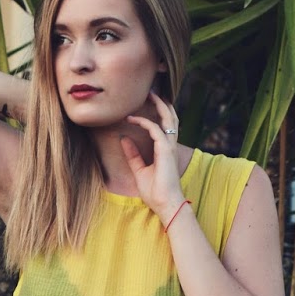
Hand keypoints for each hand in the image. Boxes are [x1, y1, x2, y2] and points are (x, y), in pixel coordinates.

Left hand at [122, 90, 183, 222]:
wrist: (165, 204)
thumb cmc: (156, 192)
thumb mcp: (139, 171)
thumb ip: (133, 155)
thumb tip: (124, 139)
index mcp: (166, 150)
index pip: (164, 126)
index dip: (154, 114)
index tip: (134, 111)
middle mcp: (171, 145)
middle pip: (171, 117)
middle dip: (162, 102)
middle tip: (151, 90)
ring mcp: (170, 147)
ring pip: (168, 118)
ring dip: (159, 104)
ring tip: (149, 93)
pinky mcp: (166, 151)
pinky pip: (155, 129)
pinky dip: (144, 122)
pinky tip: (132, 119)